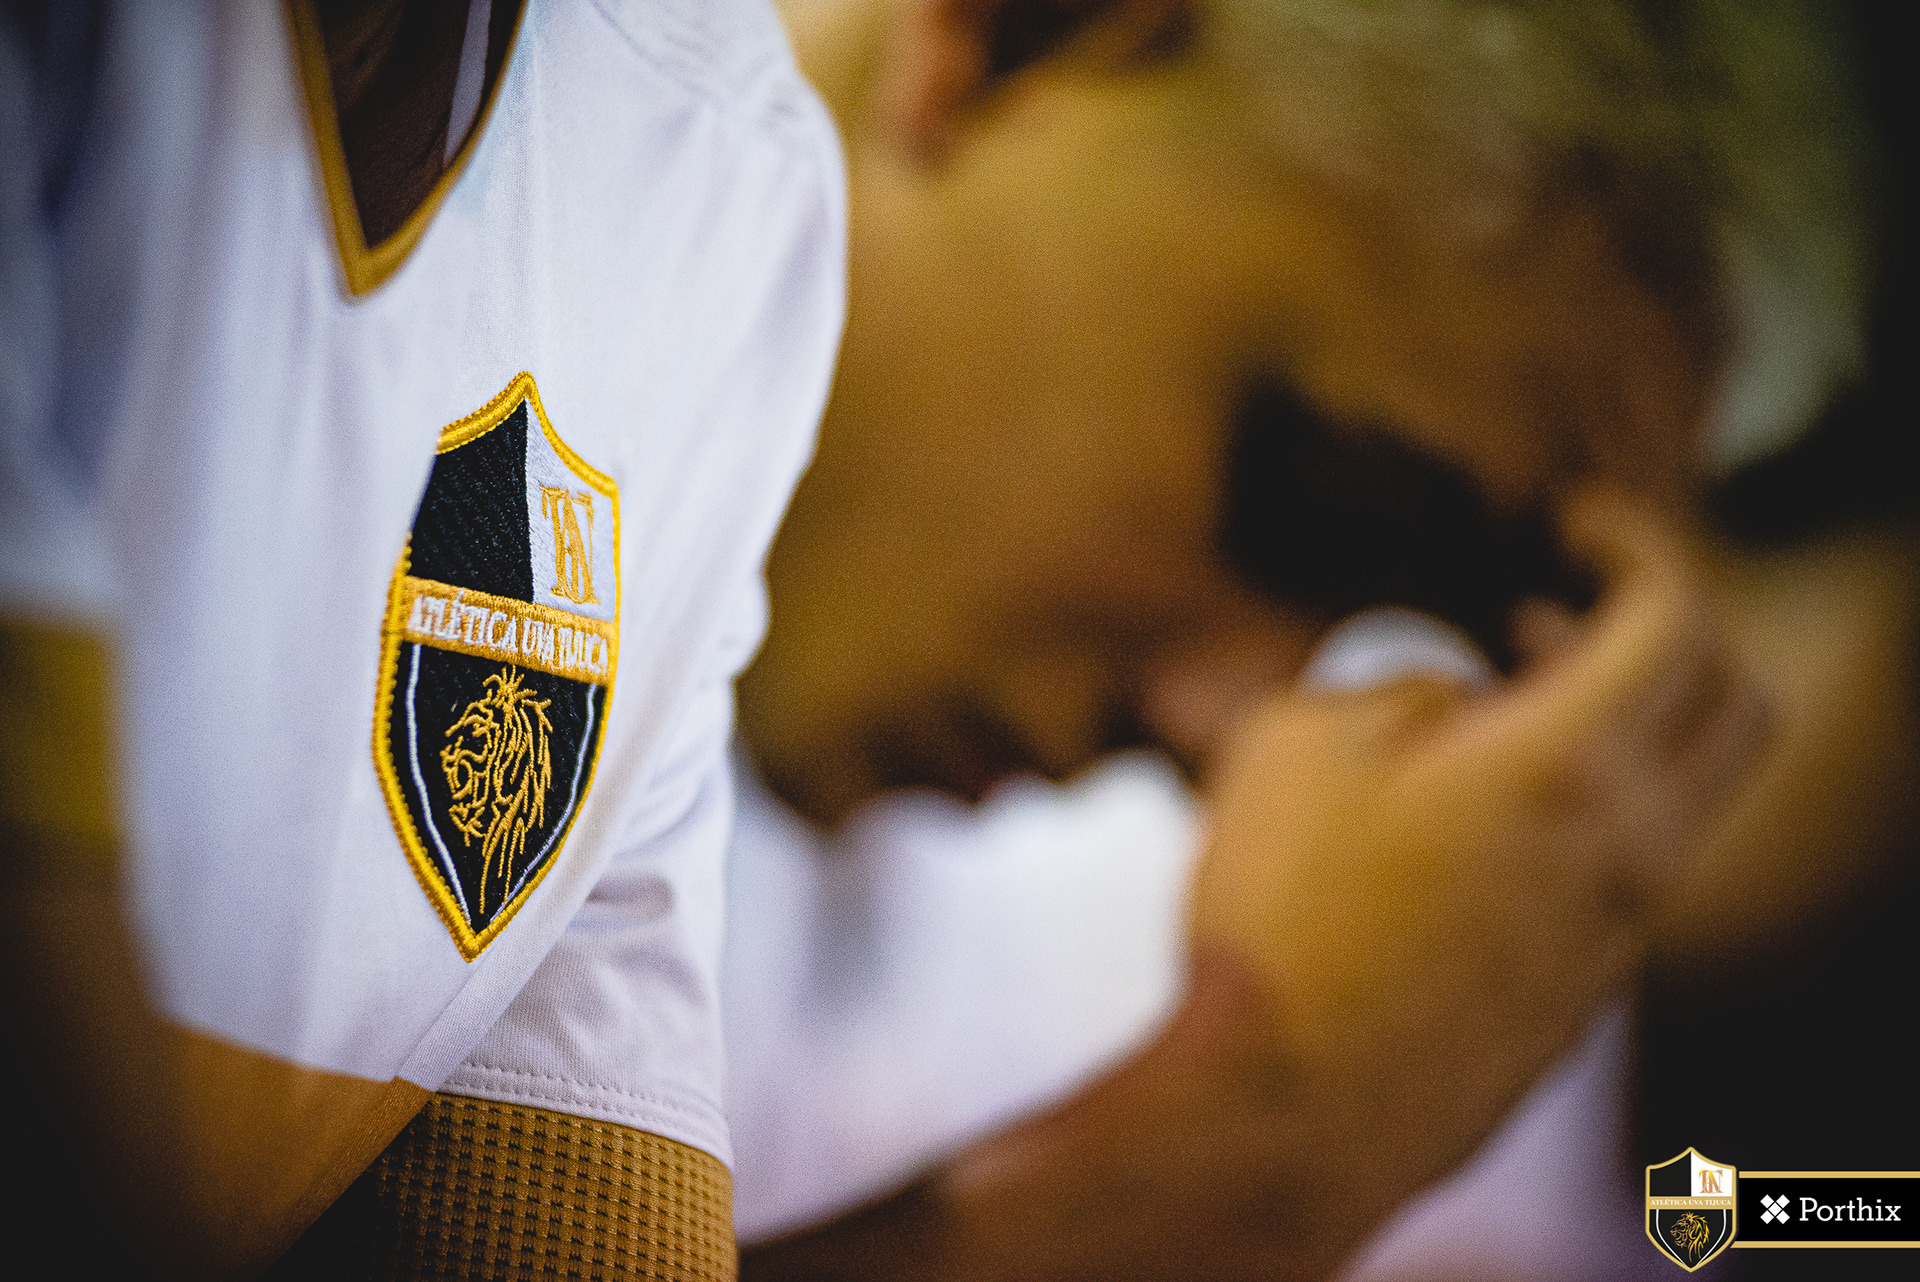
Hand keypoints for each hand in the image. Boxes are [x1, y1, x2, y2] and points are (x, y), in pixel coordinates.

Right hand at [1190, 486, 1767, 1205]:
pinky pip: (1630, 871)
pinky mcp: (1584, 993)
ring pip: (1686, 796)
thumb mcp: (1297, 742)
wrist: (1288, 1105)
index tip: (1572, 523)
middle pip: (1733, 705)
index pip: (1676, 614)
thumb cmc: (1282, 915)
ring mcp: (1617, 931)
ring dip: (1625, 727)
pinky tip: (1472, 821)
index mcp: (1569, 761)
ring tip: (1493, 714)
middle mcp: (1631, 846)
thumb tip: (1455, 699)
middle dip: (1669, 632)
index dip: (1632, 543)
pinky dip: (1591, 810)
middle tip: (1552, 613)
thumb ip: (1401, 688)